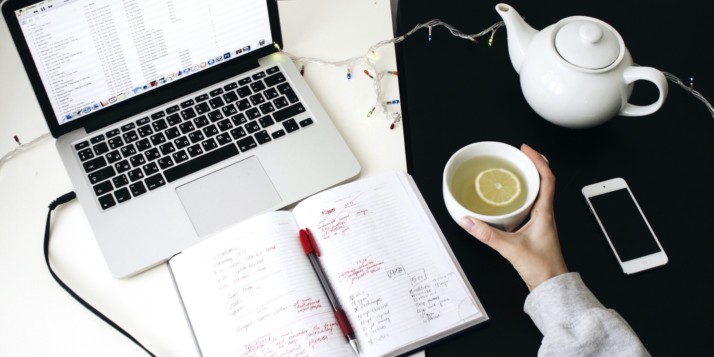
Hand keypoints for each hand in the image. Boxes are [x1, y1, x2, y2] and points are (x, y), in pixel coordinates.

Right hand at [458, 144, 567, 290]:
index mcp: (545, 213)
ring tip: (513, 173)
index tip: (525, 150)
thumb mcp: (510, 248)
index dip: (537, 160)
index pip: (547, 178)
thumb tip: (469, 221)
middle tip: (518, 157)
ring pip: (537, 194)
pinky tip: (509, 202)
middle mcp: (545, 214)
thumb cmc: (542, 268)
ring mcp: (542, 222)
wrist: (551, 286)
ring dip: (527, 181)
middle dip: (531, 166)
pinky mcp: (535, 230)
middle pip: (543, 182)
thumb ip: (486, 234)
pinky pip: (530, 206)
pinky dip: (521, 197)